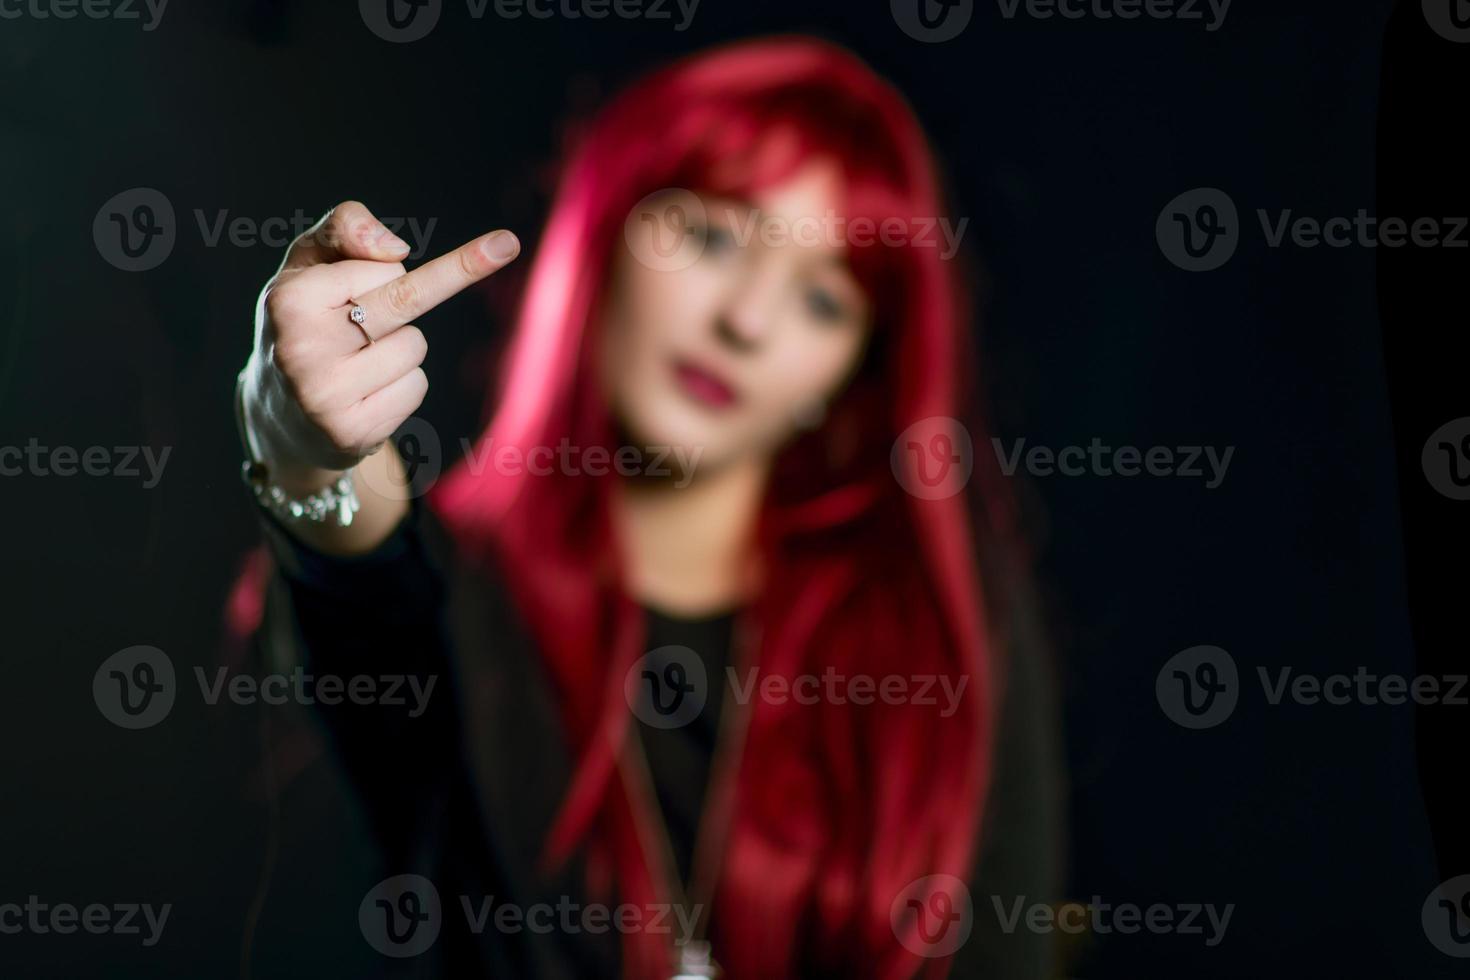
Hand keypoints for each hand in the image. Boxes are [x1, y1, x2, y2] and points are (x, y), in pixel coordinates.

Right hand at [240, 200, 519, 489]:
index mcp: (289, 299)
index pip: (384, 268)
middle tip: (508, 242)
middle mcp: (301, 348)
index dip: (381, 274)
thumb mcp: (311, 261)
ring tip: (353, 364)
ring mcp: (325, 396)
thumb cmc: (306, 320)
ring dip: (398, 350)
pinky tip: (362, 396)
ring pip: (415, 347)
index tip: (361, 286)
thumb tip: (395, 248)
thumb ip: (346, 227)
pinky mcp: (351, 433)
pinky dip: (400, 387)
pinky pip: (415, 388)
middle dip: (459, 269)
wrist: (282, 413)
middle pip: (407, 299)